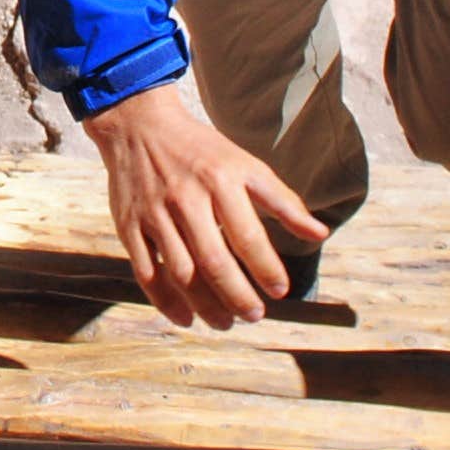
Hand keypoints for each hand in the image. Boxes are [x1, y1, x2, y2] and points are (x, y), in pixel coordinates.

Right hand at [80, 83, 328, 328]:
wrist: (139, 126)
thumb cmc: (201, 151)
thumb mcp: (246, 165)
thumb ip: (283, 201)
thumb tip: (320, 233)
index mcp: (220, 181)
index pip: (248, 235)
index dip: (266, 268)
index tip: (280, 291)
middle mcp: (186, 199)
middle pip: (214, 261)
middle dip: (237, 296)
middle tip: (254, 315)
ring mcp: (154, 214)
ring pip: (181, 273)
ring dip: (205, 306)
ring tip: (225, 322)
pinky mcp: (129, 226)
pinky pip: (147, 273)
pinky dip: (165, 302)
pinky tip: (185, 318)